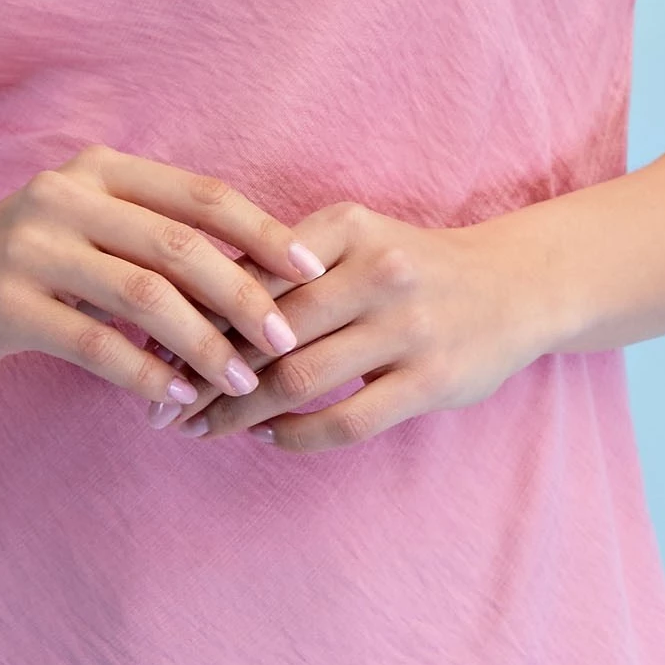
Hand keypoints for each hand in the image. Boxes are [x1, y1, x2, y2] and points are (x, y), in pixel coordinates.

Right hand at [0, 144, 325, 416]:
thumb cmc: (27, 263)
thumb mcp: (88, 226)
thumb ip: (154, 236)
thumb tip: (259, 274)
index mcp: (99, 170)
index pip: (201, 195)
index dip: (263, 232)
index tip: (313, 271)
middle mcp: (66, 196)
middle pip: (181, 245)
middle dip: (245, 296)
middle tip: (287, 340)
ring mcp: (31, 248)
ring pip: (144, 296)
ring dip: (203, 344)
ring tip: (240, 380)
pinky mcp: (5, 303)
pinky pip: (95, 343)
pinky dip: (145, 373)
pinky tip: (177, 395)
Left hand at [161, 201, 552, 451]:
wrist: (515, 284)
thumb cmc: (409, 265)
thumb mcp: (351, 241)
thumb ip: (282, 266)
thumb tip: (182, 308)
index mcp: (346, 227)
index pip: (249, 275)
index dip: (192, 317)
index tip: (149, 349)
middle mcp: (378, 271)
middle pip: (264, 332)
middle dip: (204, 374)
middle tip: (161, 405)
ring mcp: (409, 328)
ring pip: (298, 380)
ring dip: (239, 414)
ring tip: (203, 428)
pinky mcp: (433, 380)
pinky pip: (347, 420)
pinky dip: (297, 435)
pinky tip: (270, 437)